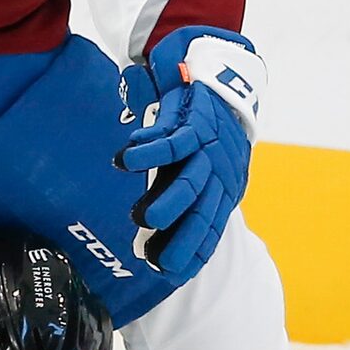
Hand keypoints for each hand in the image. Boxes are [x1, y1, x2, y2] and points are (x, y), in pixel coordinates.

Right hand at [115, 27, 260, 278]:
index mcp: (222, 188)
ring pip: (191, 180)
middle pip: (203, 210)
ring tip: (143, 217)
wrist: (218, 76)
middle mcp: (219, 171)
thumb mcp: (200, 166)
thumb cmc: (201, 131)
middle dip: (182, 236)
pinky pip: (172, 140)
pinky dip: (149, 152)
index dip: (195, 250)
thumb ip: (180, 192)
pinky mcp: (194, 121)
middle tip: (155, 258)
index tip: (173, 272)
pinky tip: (126, 160)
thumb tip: (150, 226)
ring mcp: (209, 146)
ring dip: (168, 200)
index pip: (211, 226)